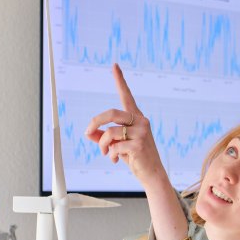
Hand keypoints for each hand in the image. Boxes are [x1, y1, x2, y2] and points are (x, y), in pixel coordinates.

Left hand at [85, 63, 166, 187]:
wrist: (151, 174)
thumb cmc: (135, 157)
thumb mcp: (117, 144)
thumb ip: (103, 137)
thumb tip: (88, 133)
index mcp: (136, 117)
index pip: (127, 95)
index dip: (120, 80)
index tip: (114, 66)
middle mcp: (141, 121)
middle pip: (111, 113)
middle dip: (95, 122)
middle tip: (87, 132)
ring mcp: (141, 132)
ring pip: (110, 132)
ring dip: (103, 145)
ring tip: (106, 153)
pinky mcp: (139, 145)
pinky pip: (114, 146)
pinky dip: (111, 154)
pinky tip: (116, 160)